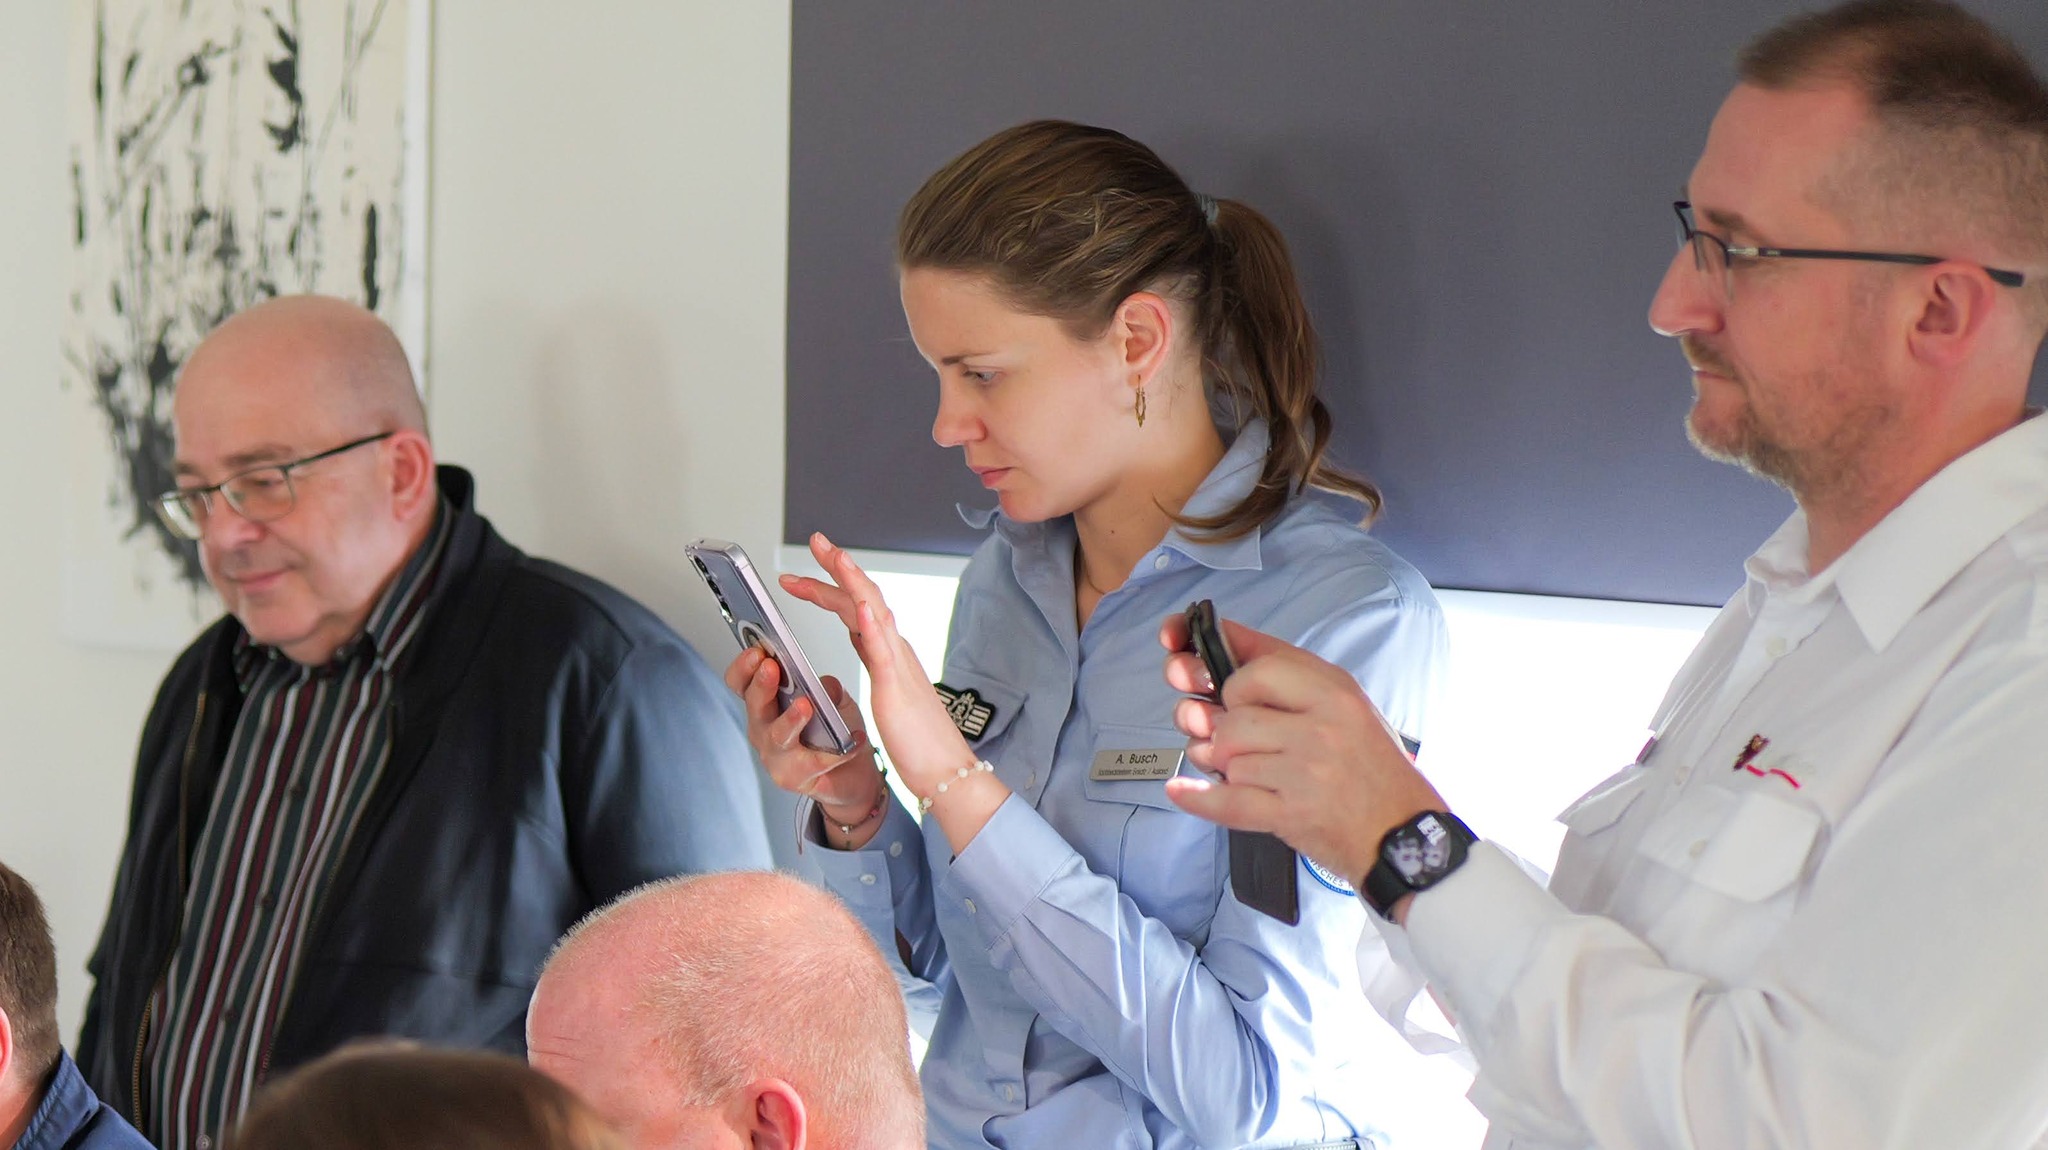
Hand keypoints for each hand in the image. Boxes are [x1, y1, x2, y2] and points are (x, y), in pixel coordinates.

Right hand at [722, 644, 880, 817]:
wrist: (851, 775)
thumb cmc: (835, 733)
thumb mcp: (834, 701)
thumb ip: (826, 689)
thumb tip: (822, 684)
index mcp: (767, 704)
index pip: (742, 682)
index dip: (744, 667)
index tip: (757, 651)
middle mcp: (764, 728)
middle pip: (754, 705)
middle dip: (761, 684)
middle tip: (771, 667)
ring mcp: (775, 755)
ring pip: (778, 736)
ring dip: (790, 718)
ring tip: (805, 705)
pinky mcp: (794, 777)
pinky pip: (816, 762)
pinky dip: (838, 751)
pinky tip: (856, 739)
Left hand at [779, 533, 979, 799]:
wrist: (947, 771)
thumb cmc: (920, 741)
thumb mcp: (888, 689)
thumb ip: (877, 661)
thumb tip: (860, 637)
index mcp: (889, 653)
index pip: (858, 607)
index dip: (834, 583)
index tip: (812, 565)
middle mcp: (896, 651)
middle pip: (864, 597)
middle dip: (836, 568)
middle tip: (816, 541)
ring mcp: (898, 667)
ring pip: (874, 613)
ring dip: (852, 581)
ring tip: (834, 556)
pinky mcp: (897, 690)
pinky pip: (884, 652)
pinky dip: (872, 625)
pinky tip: (861, 606)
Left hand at [1157, 613, 1444, 888]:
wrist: (1404, 834)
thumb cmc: (1371, 769)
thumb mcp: (1347, 707)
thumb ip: (1289, 678)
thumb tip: (1216, 649)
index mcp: (1335, 692)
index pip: (1260, 665)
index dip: (1229, 677)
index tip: (1215, 685)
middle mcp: (1322, 726)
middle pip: (1234, 714)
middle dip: (1224, 729)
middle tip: (1235, 742)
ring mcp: (1306, 770)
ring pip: (1227, 755)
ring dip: (1225, 768)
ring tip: (1248, 775)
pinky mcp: (1292, 813)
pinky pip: (1227, 800)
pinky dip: (1199, 798)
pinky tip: (1180, 790)